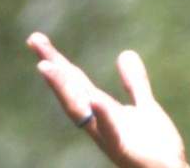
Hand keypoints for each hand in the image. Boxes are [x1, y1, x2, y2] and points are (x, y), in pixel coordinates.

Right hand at [28, 32, 189, 167]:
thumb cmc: (154, 146)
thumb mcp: (145, 106)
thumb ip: (134, 83)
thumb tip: (125, 53)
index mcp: (101, 110)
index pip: (75, 82)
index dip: (58, 61)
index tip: (37, 39)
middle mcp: (97, 122)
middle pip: (71, 91)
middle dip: (53, 68)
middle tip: (34, 41)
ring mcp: (107, 136)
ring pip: (79, 111)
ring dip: (63, 88)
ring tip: (48, 65)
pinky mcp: (123, 150)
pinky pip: (110, 132)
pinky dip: (102, 115)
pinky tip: (95, 100)